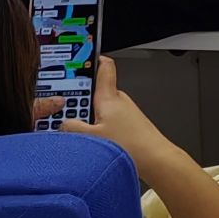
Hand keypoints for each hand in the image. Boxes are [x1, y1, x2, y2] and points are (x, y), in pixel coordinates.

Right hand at [61, 57, 178, 174]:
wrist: (156, 160)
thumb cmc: (131, 146)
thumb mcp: (92, 137)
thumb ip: (72, 128)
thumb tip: (63, 123)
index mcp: (109, 96)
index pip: (103, 66)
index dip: (92, 58)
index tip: (78, 57)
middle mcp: (118, 101)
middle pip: (94, 92)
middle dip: (79, 101)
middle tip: (64, 113)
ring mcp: (124, 113)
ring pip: (99, 110)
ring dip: (88, 118)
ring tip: (80, 135)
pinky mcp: (127, 126)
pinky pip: (106, 122)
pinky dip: (97, 128)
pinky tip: (93, 143)